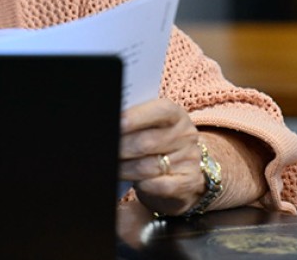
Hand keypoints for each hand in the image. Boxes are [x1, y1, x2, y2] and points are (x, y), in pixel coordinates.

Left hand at [120, 98, 203, 216]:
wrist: (182, 173)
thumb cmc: (158, 144)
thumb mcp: (151, 127)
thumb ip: (134, 123)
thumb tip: (112, 125)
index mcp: (176, 115)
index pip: (160, 111)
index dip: (136, 117)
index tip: (117, 124)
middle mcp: (186, 135)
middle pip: (147, 142)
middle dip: (121, 148)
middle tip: (106, 151)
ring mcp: (189, 159)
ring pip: (149, 166)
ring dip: (125, 169)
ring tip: (114, 168)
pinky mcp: (189, 182)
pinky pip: (160, 186)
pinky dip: (143, 186)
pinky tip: (135, 183)